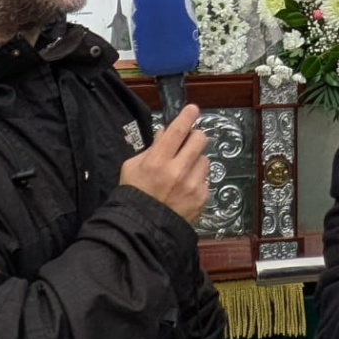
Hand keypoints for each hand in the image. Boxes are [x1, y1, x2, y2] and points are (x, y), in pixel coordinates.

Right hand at [119, 104, 209, 222]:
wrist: (143, 229)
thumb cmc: (134, 195)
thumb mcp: (132, 167)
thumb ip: (150, 148)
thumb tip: (166, 133)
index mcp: (157, 161)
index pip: (178, 130)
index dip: (187, 116)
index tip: (192, 109)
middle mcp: (178, 170)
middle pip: (199, 139)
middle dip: (195, 137)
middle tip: (188, 142)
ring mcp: (192, 185)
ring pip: (204, 159)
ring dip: (196, 161)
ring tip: (183, 172)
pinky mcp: (202, 197)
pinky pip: (206, 179)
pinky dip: (198, 180)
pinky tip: (185, 188)